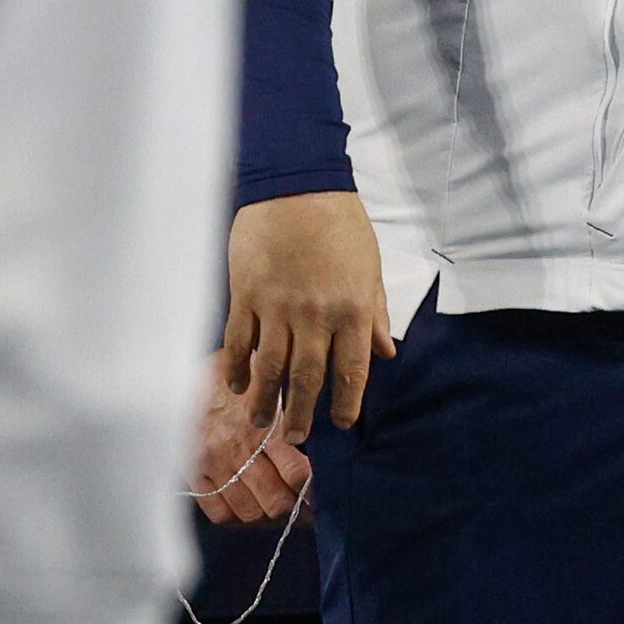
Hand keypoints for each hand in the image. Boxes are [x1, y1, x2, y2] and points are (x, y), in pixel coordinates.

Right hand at [187, 350, 313, 524]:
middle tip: (307, 507)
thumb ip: (294, 401)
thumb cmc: (235, 372)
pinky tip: (250, 507)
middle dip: (296, 508)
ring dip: (269, 515)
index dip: (314, 491)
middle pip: (275, 500)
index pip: (296, 473)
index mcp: (263, 426)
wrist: (180, 372)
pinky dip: (238, 517)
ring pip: (249, 511)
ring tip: (281, 508)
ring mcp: (214, 466)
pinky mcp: (193, 474)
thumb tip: (330, 420)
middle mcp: (238, 450)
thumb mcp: (270, 377)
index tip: (325, 493)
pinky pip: (219, 512)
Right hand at [222, 191, 395, 443]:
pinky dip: (237, 369)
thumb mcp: (369, 267)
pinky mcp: (245, 296)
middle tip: (295, 437)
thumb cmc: (340, 224)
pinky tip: (237, 385)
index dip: (346, 401)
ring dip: (265, 400)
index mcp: (352, 308)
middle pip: (306, 378)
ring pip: (269, 368)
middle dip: (301, 413)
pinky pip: (238, 343)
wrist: (297, 187)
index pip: (351, 369)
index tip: (342, 423)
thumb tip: (386, 352)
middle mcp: (315, 315)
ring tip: (261, 421)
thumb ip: (374, 313)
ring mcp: (277, 308)